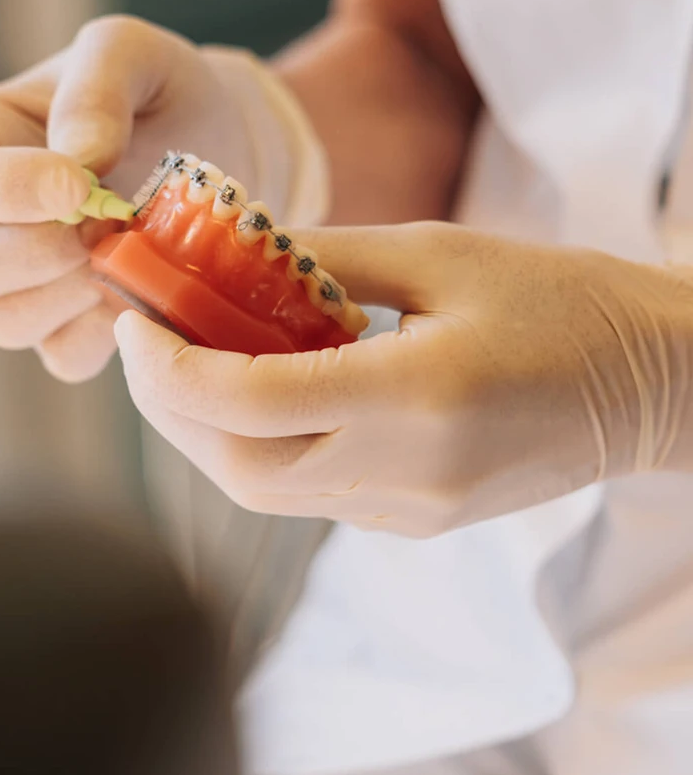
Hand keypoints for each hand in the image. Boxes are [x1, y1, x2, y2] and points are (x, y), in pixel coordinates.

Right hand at [0, 17, 259, 381]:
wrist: (219, 143)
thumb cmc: (160, 90)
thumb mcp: (133, 53)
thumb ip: (96, 89)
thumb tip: (77, 159)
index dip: (4, 190)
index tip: (78, 184)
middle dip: (33, 253)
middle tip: (107, 225)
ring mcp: (17, 281)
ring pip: (5, 320)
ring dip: (73, 294)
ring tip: (132, 247)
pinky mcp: (66, 326)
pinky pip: (64, 355)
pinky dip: (106, 331)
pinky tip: (144, 286)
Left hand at [115, 223, 692, 536]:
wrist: (650, 383)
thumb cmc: (558, 300)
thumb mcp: (440, 251)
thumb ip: (326, 257)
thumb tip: (232, 252)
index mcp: (417, 395)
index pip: (251, 404)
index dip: (169, 370)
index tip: (133, 321)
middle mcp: (407, 472)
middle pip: (238, 468)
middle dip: (166, 409)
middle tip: (140, 342)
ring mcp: (411, 511)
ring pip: (265, 492)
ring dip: (206, 432)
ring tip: (183, 362)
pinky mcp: (414, 523)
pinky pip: (308, 493)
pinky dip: (261, 445)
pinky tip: (255, 391)